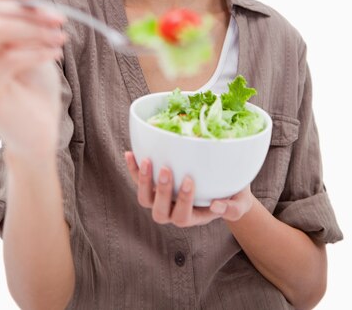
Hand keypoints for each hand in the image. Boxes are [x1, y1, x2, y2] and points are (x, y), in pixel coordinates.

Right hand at [0, 0, 66, 156]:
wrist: (37, 133)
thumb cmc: (32, 87)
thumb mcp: (25, 42)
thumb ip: (11, 13)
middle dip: (28, 10)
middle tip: (59, 18)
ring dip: (35, 28)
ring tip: (61, 36)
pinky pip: (10, 57)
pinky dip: (39, 50)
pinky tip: (57, 52)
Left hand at [125, 151, 253, 226]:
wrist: (224, 188)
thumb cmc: (233, 195)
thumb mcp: (239, 203)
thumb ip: (232, 208)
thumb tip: (216, 206)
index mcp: (193, 217)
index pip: (182, 217)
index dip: (183, 201)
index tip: (189, 179)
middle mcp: (173, 211)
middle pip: (159, 212)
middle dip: (161, 191)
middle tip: (166, 169)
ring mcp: (161, 199)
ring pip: (145, 199)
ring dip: (143, 180)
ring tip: (146, 160)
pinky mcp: (154, 185)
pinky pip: (138, 180)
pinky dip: (133, 168)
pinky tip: (130, 153)